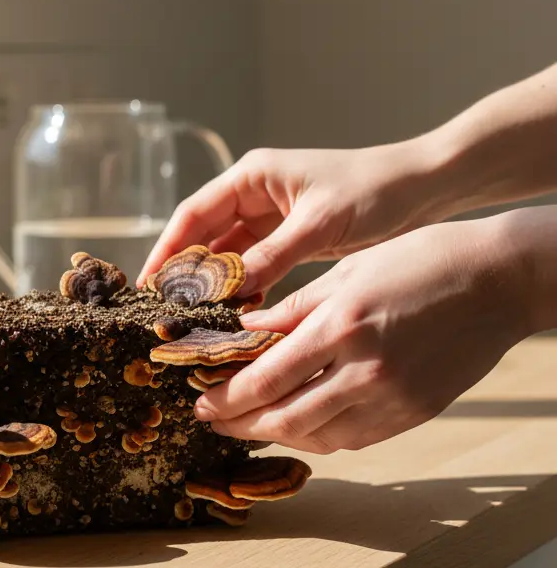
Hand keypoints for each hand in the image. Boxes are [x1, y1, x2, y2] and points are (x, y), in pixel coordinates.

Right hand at [137, 143, 444, 295]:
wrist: (425, 186)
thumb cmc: (374, 193)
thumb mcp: (318, 225)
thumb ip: (271, 256)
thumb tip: (227, 291)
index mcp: (252, 177)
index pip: (192, 214)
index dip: (166, 249)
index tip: (147, 283)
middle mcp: (253, 194)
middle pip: (203, 236)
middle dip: (183, 271)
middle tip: (164, 310)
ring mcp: (270, 216)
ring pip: (225, 254)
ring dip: (211, 283)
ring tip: (192, 318)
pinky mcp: (288, 236)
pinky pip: (252, 264)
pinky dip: (242, 287)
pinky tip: (234, 315)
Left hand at [193, 217, 530, 453]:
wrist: (498, 280)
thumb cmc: (419, 261)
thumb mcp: (346, 272)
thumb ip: (293, 310)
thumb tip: (246, 334)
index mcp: (340, 325)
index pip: (265, 378)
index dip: (227, 397)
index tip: (201, 401)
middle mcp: (365, 369)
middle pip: (284, 416)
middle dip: (240, 423)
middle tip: (212, 421)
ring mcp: (394, 397)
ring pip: (318, 436)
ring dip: (276, 434)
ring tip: (247, 425)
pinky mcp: (415, 412)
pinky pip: (354, 438)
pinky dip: (319, 435)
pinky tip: (297, 423)